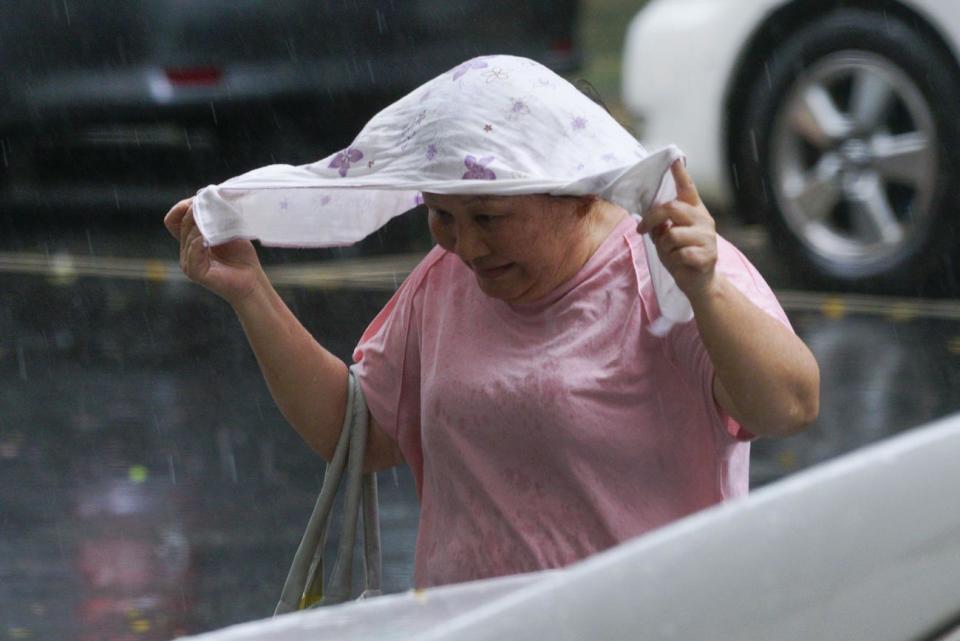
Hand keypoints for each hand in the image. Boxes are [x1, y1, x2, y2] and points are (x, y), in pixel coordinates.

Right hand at [163, 197, 264, 305]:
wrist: (251, 281)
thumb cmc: (241, 257)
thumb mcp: (227, 230)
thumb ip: (215, 217)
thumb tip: (208, 197)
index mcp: (190, 240)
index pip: (174, 219)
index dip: (183, 207)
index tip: (202, 199)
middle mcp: (186, 251)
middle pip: (182, 223)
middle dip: (198, 211)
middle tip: (215, 206)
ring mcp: (188, 262)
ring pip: (188, 235)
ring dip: (203, 224)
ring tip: (219, 221)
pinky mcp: (195, 272)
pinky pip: (193, 252)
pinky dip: (201, 241)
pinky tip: (210, 237)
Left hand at [636, 160, 717, 297]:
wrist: (699, 283)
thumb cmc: (682, 256)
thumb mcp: (667, 237)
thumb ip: (662, 224)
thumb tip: (650, 217)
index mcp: (694, 211)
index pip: (688, 189)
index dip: (680, 174)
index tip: (674, 159)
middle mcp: (704, 220)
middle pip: (671, 209)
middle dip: (651, 219)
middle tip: (641, 229)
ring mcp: (708, 237)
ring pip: (672, 235)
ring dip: (664, 247)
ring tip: (671, 253)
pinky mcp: (707, 255)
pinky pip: (679, 254)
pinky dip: (673, 260)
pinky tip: (681, 263)